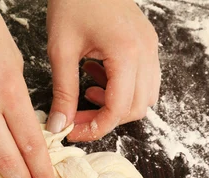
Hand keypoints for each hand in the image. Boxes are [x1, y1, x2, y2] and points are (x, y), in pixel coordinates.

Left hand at [45, 0, 159, 139]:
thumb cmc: (73, 2)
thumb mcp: (61, 51)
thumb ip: (63, 92)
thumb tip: (59, 125)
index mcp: (126, 53)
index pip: (119, 108)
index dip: (96, 127)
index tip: (73, 132)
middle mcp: (146, 51)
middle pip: (137, 108)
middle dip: (105, 119)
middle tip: (76, 118)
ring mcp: (149, 46)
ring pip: (144, 96)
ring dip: (116, 105)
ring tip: (86, 92)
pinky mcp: (146, 43)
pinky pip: (143, 79)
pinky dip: (122, 88)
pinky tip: (96, 76)